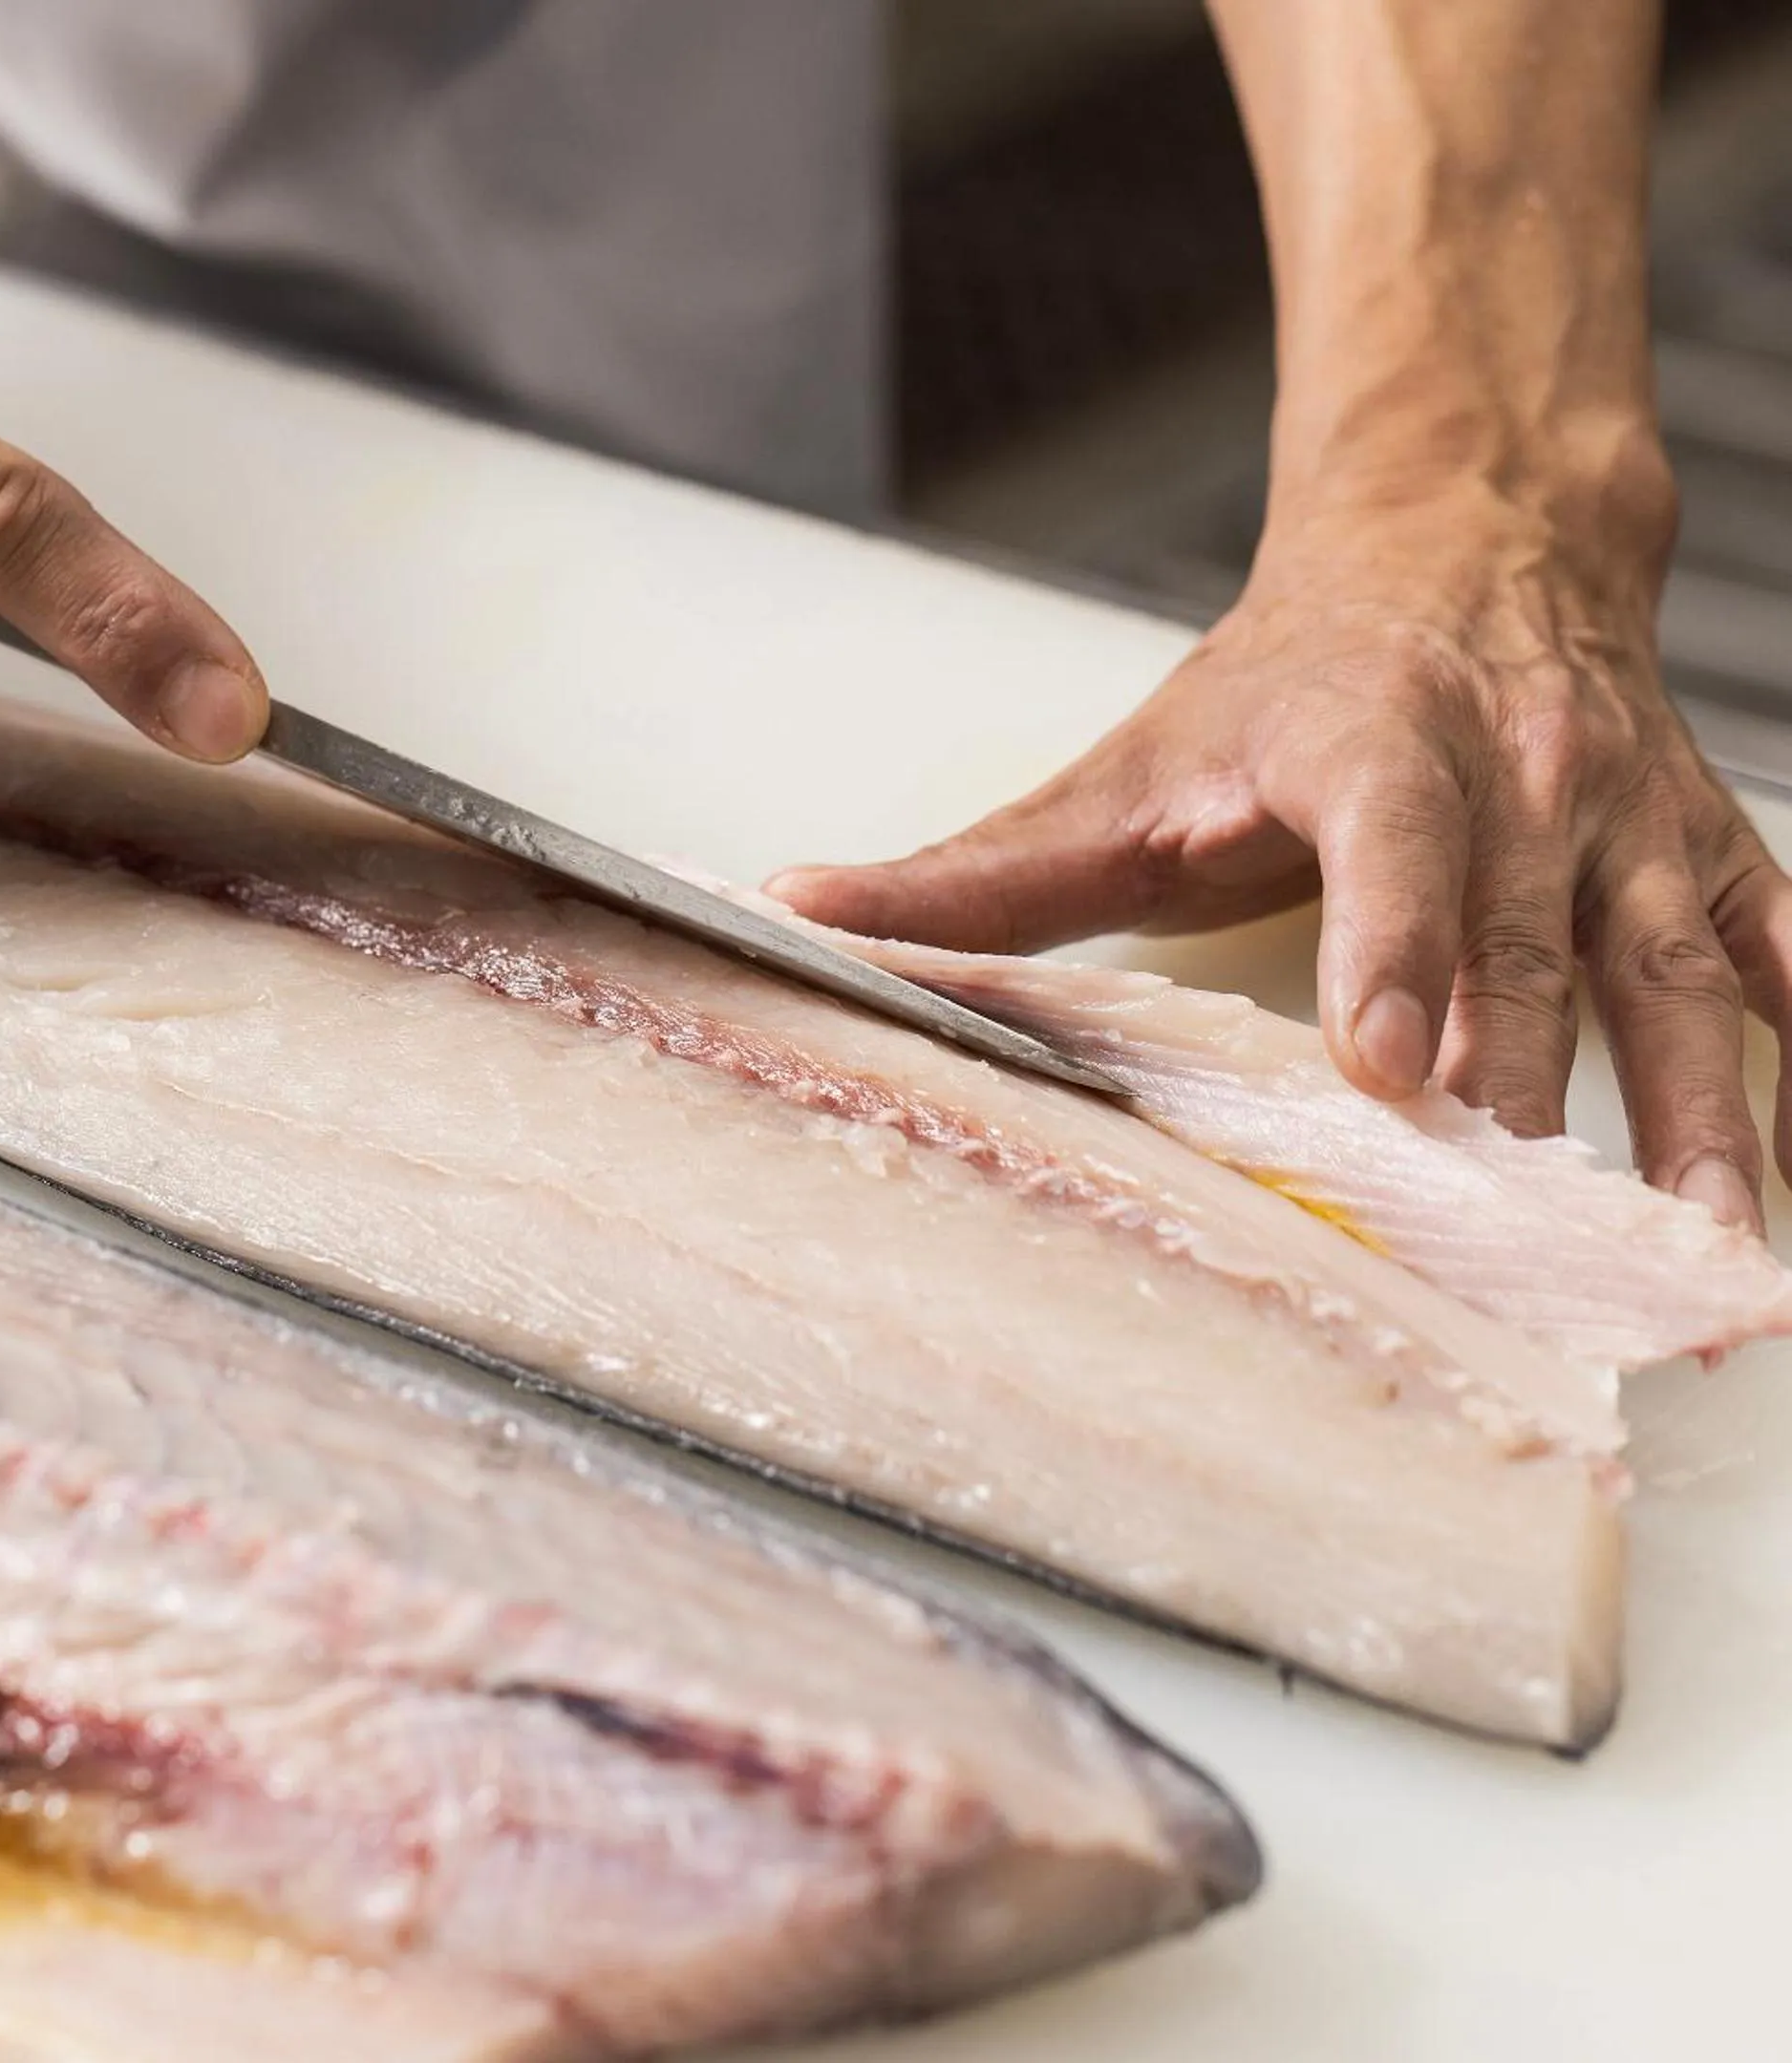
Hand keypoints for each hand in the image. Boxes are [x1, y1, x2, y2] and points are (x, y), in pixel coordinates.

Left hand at [769, 485, 1791, 1232]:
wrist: (1461, 543)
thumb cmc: (1272, 688)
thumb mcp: (1119, 772)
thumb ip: (971, 871)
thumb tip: (791, 910)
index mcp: (1374, 748)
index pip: (1396, 857)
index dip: (1399, 958)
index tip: (1394, 1070)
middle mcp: (1523, 777)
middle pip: (1532, 949)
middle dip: (1534, 1098)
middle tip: (1533, 1252)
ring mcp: (1630, 819)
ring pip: (1677, 975)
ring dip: (1709, 1120)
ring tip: (1715, 1261)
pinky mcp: (1705, 851)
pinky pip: (1776, 955)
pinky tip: (1786, 1189)